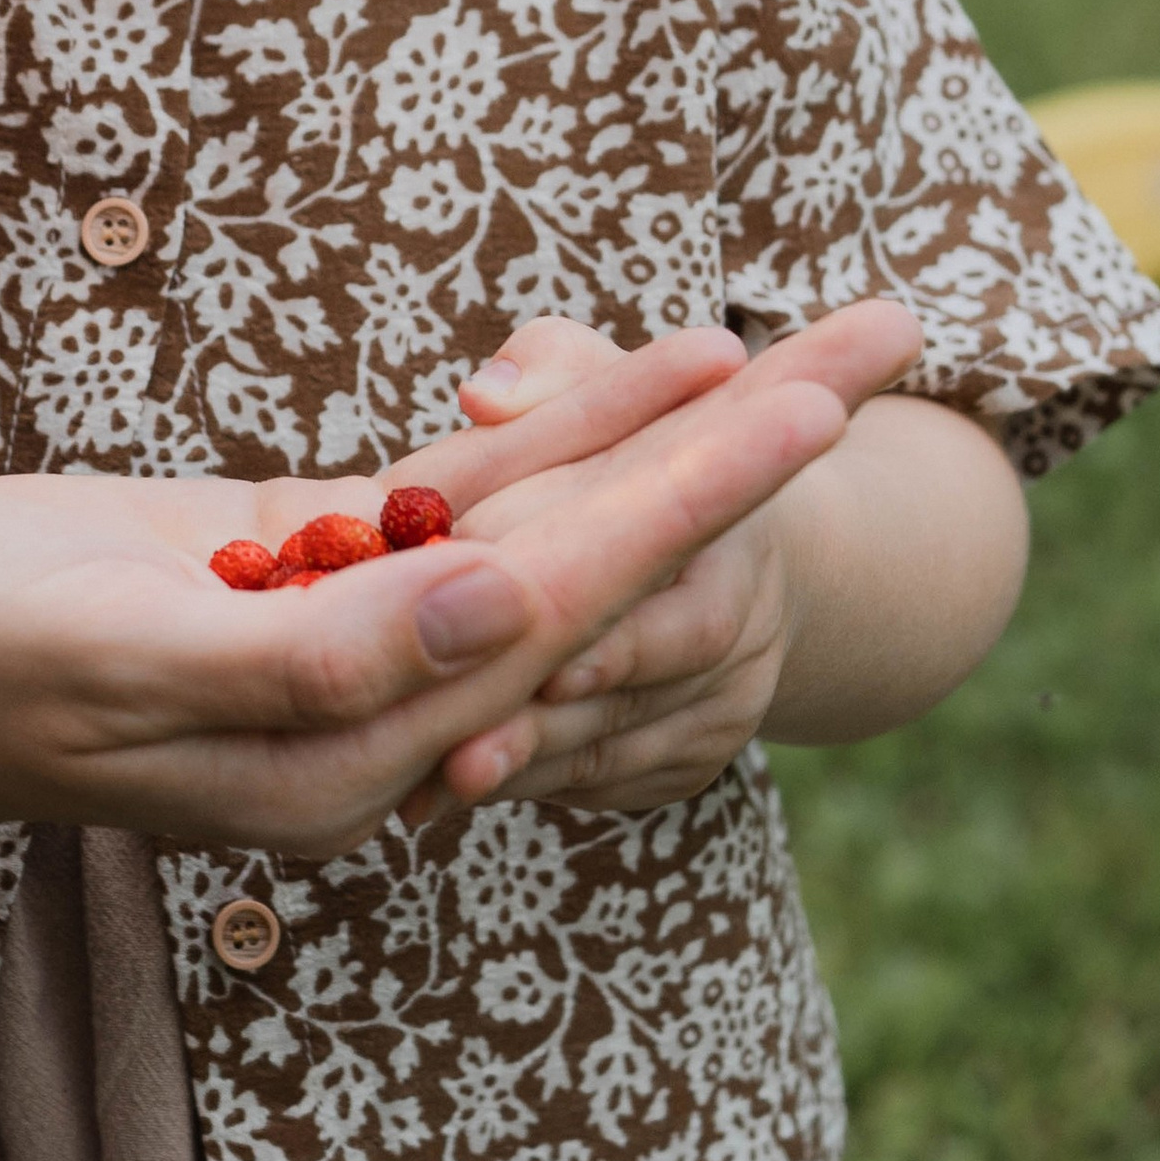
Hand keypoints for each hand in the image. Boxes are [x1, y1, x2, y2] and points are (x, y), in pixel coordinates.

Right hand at [0, 335, 876, 868]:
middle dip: (759, 444)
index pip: (583, 600)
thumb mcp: (129, 655)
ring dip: (688, 425)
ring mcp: (356, 635)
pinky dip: (563, 432)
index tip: (830, 402)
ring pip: (557, 517)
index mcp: (366, 741)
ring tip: (822, 340)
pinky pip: (465, 501)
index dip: (711, 489)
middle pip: (614, 554)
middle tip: (901, 336)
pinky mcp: (307, 577)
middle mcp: (394, 703)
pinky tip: (652, 371)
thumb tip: (523, 607)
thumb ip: (332, 650)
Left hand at [396, 300, 927, 821]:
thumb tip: (484, 395)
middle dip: (540, 697)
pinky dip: (520, 783)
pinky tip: (436, 788)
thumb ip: (551, 372)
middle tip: (452, 740)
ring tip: (422, 777)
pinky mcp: (683, 765)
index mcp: (725, 517)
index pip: (653, 546)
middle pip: (632, 664)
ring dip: (517, 755)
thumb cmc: (639, 448)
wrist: (730, 565)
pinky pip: (597, 784)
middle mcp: (737, 617)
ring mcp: (720, 704)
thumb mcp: (607, 388)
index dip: (569, 569)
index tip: (483, 585)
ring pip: (608, 740)